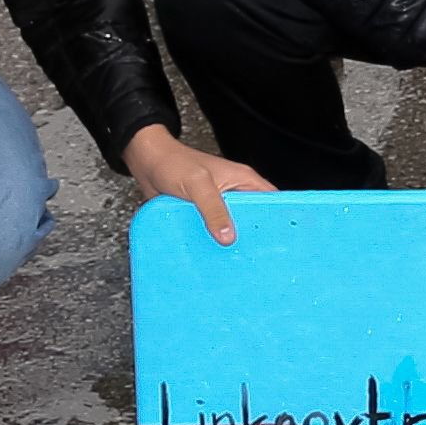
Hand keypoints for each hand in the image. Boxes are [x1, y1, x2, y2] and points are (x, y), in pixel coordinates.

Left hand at [123, 122, 274, 242]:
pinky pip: (211, 232)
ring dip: (228, 242)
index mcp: (242, 180)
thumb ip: (213, 209)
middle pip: (252, 219)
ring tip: (231, 261)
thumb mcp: (197, 184)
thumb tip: (228, 236)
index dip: (276, 218)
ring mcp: (216, 206)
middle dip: (252, 237)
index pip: (270, 200)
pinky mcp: (201, 216)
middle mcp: (233, 193)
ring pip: (230, 228)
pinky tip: (208, 255)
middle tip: (253, 257)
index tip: (278, 240)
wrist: (147, 163)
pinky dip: (210, 242)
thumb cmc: (173, 163)